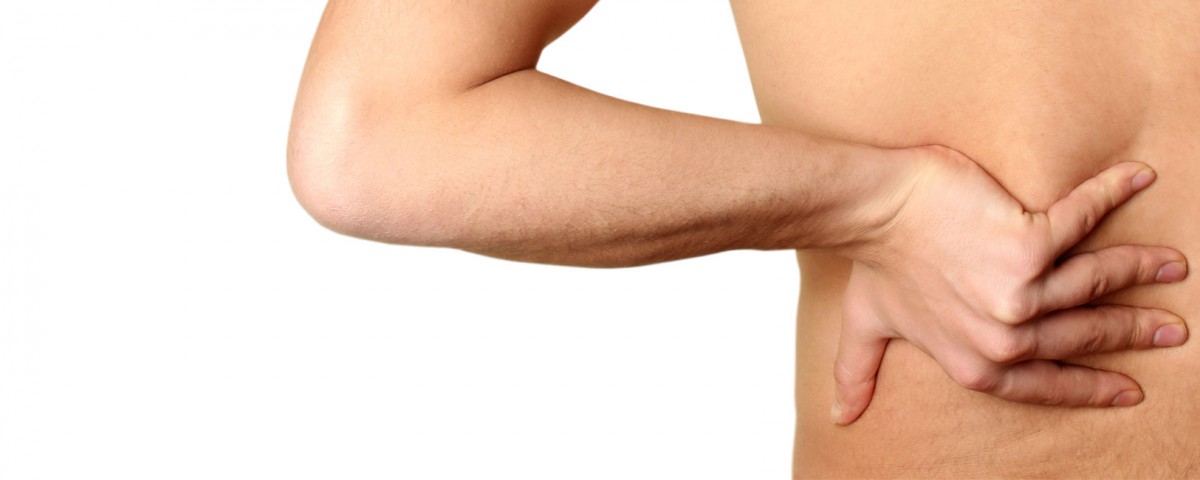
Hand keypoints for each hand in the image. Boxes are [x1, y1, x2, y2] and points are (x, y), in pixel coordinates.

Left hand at [831, 145, 1188, 424]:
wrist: (871, 209)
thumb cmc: (874, 265)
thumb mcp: (867, 329)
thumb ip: (861, 373)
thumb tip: (841, 416)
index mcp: (974, 362)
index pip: (1047, 382)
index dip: (1092, 387)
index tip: (1128, 391)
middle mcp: (1001, 336)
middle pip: (1084, 335)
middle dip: (1134, 333)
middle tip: (1170, 330)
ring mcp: (1017, 291)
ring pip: (1097, 283)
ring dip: (1141, 270)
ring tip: (1175, 265)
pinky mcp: (1025, 243)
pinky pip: (1083, 218)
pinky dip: (1112, 193)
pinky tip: (1138, 179)